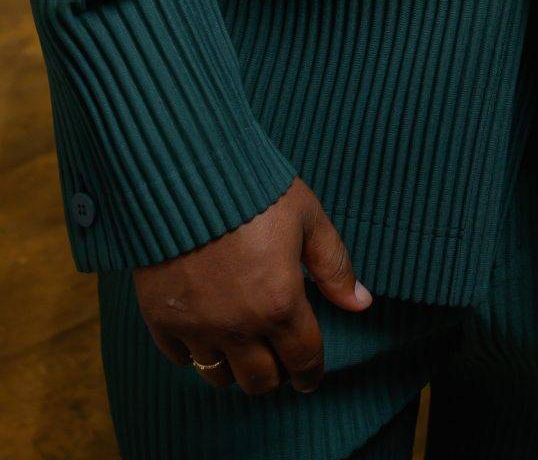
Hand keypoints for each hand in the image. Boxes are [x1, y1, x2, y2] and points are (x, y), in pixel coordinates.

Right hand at [132, 176, 371, 394]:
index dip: (311, 373)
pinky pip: (180, 358)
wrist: (185, 172)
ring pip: (218, 377)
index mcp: (279, 303)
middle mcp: (238, 326)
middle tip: (278, 361)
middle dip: (275, 375)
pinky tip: (206, 334)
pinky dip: (195, 353)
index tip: (310, 377)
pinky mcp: (161, 319)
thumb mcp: (307, 217)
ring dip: (235, 369)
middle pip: (260, 381)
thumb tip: (360, 302)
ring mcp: (196, 326)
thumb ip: (333, 265)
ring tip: (243, 350)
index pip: (302, 359)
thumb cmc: (252, 189)